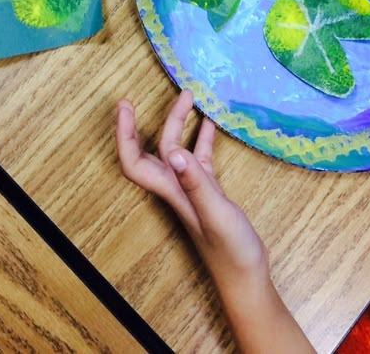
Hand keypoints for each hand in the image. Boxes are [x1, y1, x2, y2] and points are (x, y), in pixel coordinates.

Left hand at [116, 89, 267, 286]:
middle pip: (156, 147)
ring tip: (191, 97)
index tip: (126, 104)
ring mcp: (190, 189)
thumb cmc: (230, 252)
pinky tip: (211, 123)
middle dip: (160, 117)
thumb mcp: (216, 214)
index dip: (124, 133)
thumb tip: (175, 153)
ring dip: (181, 123)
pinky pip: (199, 157)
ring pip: (177, 149)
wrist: (245, 278)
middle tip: (175, 91)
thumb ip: (197, 184)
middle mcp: (175, 187)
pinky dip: (202, 138)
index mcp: (170, 190)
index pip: (134, 159)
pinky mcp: (207, 192)